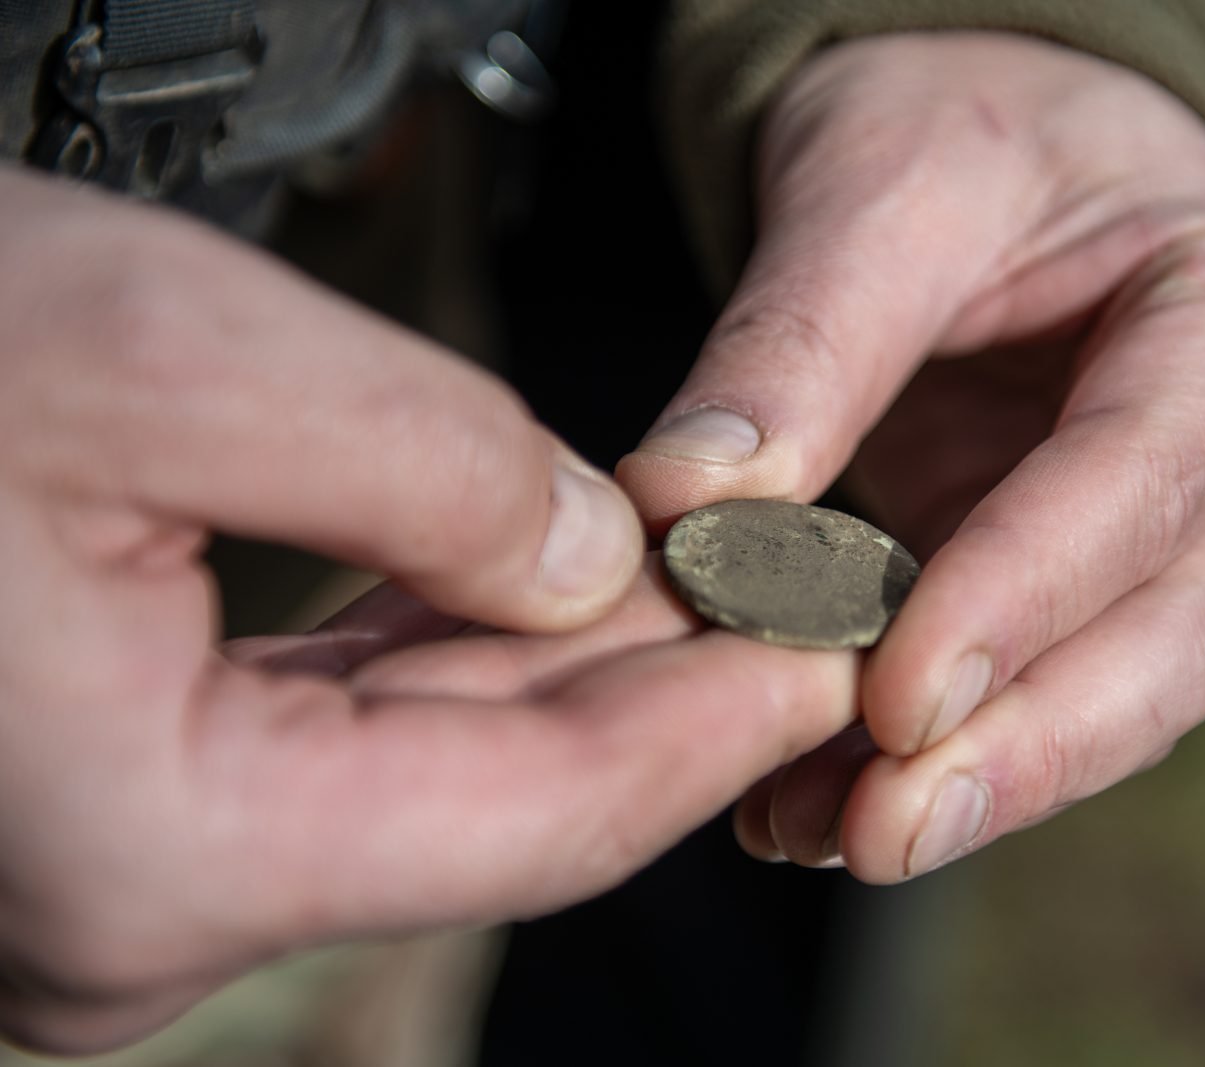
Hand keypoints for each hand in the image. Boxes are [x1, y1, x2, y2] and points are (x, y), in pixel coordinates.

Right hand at [0, 167, 854, 1052]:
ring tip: (715, 578)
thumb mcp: (170, 355)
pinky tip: (551, 583)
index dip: (720, 716)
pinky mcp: (108, 792)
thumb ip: (431, 469)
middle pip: (501, 800)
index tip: (839, 642)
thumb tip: (591, 556)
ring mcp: (115, 866)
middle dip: (666, 687)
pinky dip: (457, 656)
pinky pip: (338, 733)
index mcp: (160, 849)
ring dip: (572, 667)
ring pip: (427, 765)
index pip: (547, 810)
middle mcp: (136, 909)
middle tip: (809, 596)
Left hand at [618, 34, 1204, 881]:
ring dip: (980, 781)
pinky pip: (1026, 693)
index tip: (899, 697)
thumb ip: (799, 342)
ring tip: (827, 833)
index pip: (1149, 473)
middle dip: (1030, 745)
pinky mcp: (1073, 585)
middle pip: (1172, 631)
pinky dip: (926, 760)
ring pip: (1116, 693)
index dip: (1029, 593)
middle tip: (884, 828)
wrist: (982, 134)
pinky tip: (811, 803)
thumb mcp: (880, 184)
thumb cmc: (965, 123)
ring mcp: (1165, 534)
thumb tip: (689, 512)